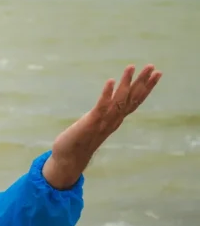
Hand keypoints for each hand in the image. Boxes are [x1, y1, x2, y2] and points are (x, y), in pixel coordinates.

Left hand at [43, 64, 161, 189]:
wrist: (68, 159)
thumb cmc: (79, 141)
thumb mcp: (95, 125)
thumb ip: (103, 116)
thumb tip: (107, 106)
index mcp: (116, 119)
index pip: (135, 100)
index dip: (147, 87)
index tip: (157, 72)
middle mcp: (113, 120)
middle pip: (132, 99)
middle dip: (143, 82)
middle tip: (153, 66)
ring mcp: (103, 122)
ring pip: (119, 100)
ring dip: (126, 83)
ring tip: (131, 67)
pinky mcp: (91, 123)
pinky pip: (101, 107)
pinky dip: (106, 94)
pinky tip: (110, 81)